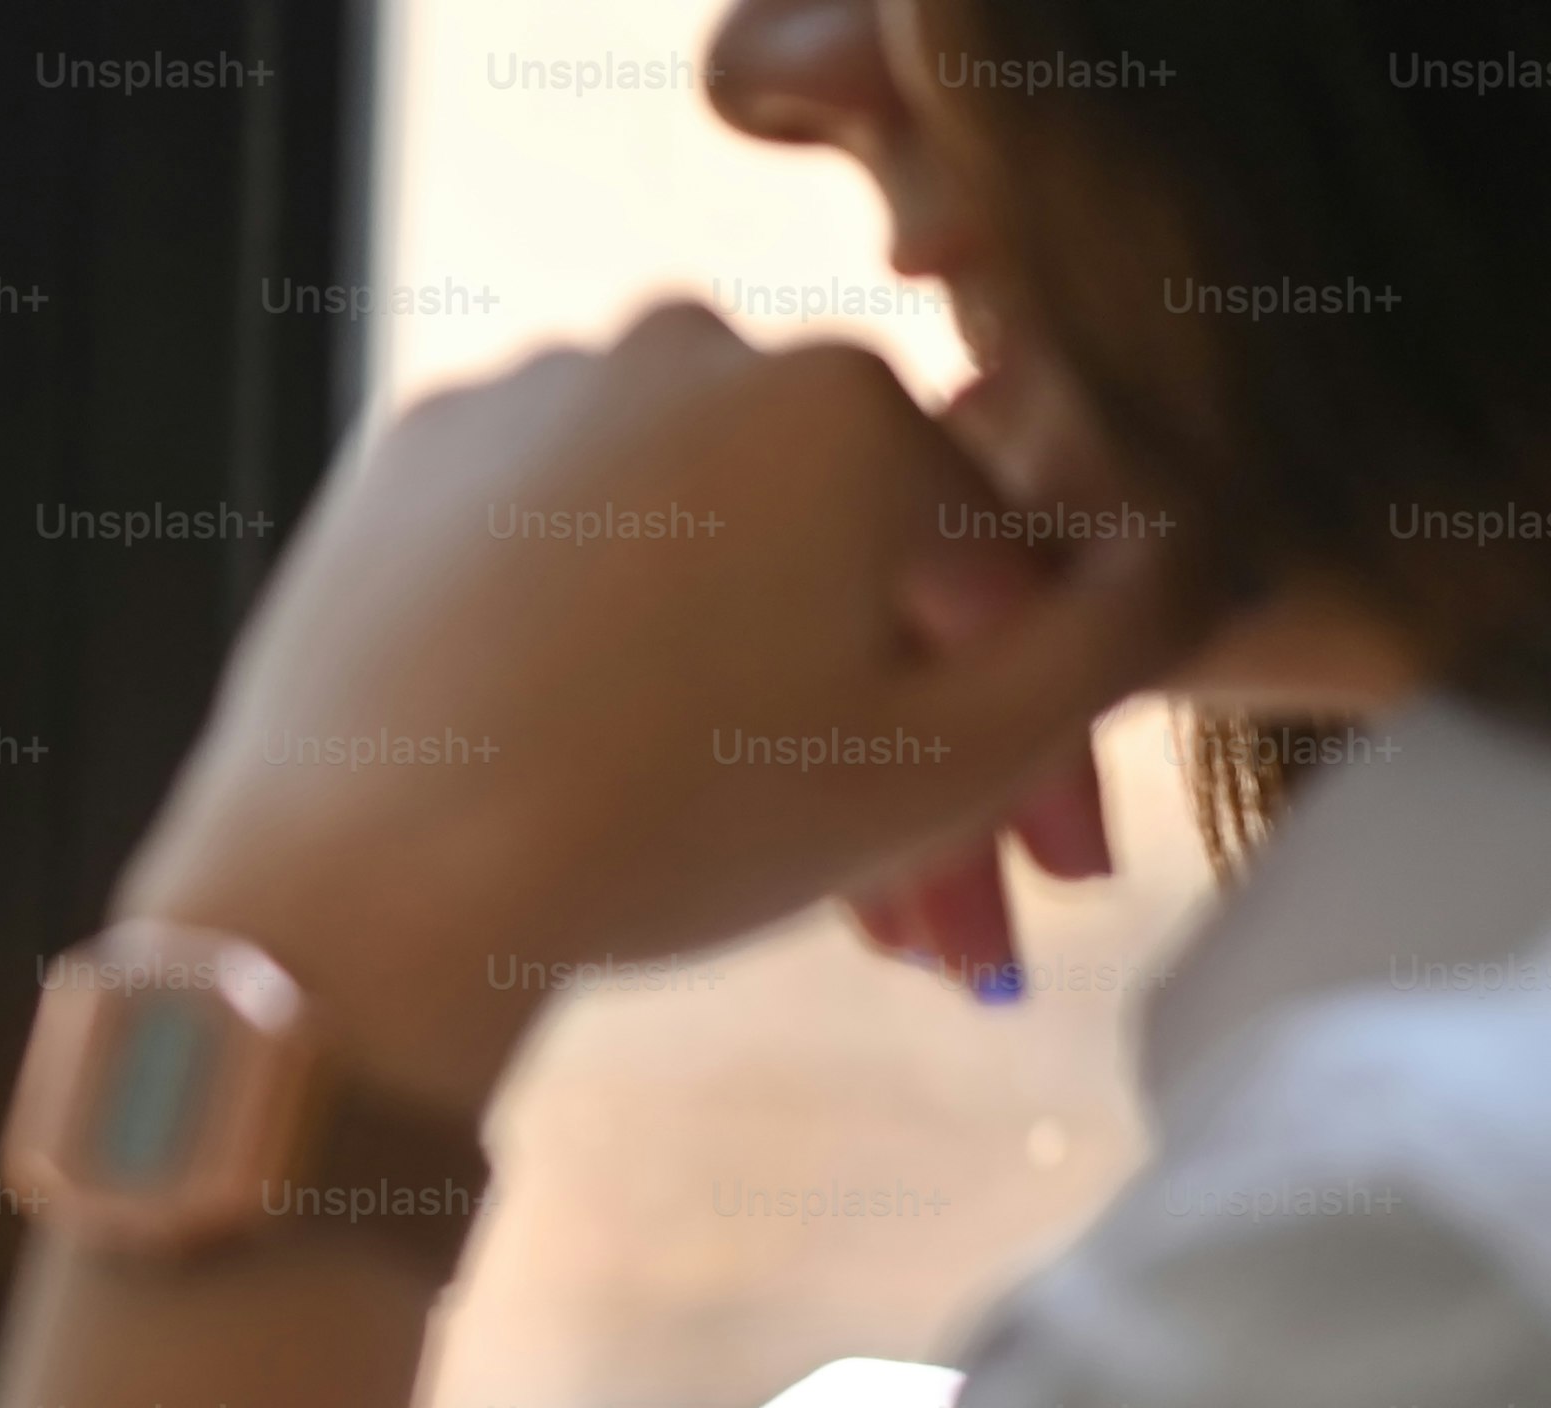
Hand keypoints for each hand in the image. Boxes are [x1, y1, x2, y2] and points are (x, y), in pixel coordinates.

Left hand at [113, 302, 1194, 1115]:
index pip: (992, 545)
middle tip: (920, 918)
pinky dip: (608, 644)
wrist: (358, 889)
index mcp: (838, 397)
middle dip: (895, 730)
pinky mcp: (406, 462)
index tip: (1040, 865)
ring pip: (697, 553)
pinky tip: (611, 769)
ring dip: (759, 695)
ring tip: (765, 871)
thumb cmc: (666, 827)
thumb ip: (1111, 637)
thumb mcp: (949, 761)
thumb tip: (1192, 543)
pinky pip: (562, 546)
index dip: (1032, 718)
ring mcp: (528, 394)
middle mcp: (681, 346)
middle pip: (836, 553)